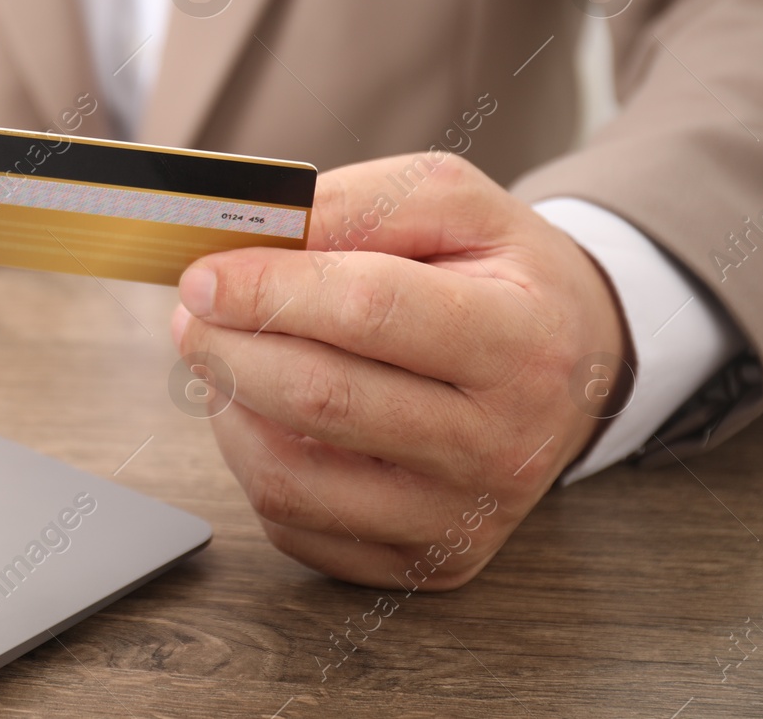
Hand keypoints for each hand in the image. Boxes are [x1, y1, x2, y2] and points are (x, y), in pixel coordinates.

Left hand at [172, 152, 628, 589]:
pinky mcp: (424, 563)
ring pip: (292, 479)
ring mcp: (462, 518)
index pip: (370, 311)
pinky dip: (253, 462)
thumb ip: (352, 205)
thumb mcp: (449, 200)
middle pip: (322, 399)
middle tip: (191, 314)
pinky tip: (262, 413)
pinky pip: (294, 525)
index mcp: (520, 341)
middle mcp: (501, 445)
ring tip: (224, 359)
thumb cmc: (497, 273)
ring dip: (228, 409)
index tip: (202, 276)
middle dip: (229, 348)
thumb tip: (249, 245)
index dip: (269, 290)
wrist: (572, 363)